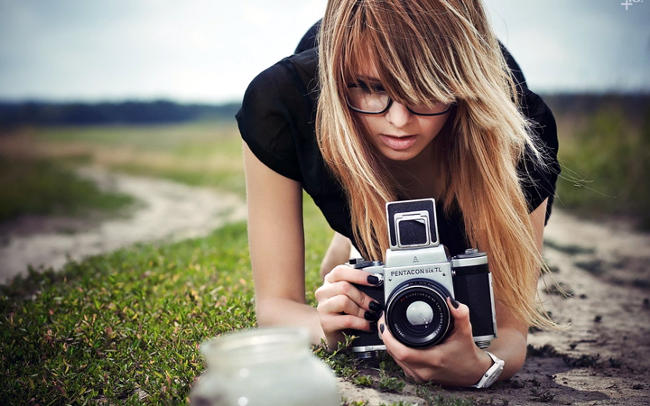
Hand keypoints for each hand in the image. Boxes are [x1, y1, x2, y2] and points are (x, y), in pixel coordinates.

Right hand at [315, 264, 382, 348]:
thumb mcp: (352, 295)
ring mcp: (322, 307)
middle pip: (344, 287)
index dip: (359, 275)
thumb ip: (359, 286)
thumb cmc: (347, 310)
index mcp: (330, 280)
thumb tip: (377, 281)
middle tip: (375, 305)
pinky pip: (347, 320)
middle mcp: (323, 291)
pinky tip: (368, 325)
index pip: (340, 271)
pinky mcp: (326, 323)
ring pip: (344, 302)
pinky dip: (361, 323)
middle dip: (363, 297)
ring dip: (361, 310)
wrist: (335, 331)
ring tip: (370, 316)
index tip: (375, 280)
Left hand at [378, 298, 492, 385]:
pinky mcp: (417, 376)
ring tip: (387, 327)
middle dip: (386, 336)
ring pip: (394, 359)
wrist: (472, 373)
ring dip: (389, 343)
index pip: (402, 352)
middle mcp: (423, 370)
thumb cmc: (467, 354)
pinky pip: (399, 363)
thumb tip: (451, 301)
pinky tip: (395, 340)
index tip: (385, 322)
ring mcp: (419, 375)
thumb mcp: (465, 332)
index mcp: (433, 359)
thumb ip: (460, 315)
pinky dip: (394, 350)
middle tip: (384, 320)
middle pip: (393, 354)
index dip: (389, 337)